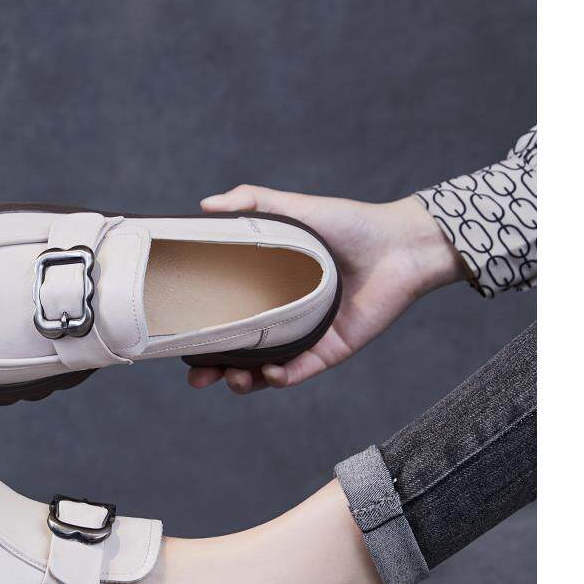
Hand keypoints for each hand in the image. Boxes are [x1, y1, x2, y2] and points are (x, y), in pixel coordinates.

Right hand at [189, 185, 463, 393]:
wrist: (401, 243)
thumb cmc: (351, 224)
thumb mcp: (294, 209)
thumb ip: (251, 203)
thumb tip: (203, 206)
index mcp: (269, 290)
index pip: (228, 319)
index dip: (203, 335)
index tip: (182, 345)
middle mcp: (284, 318)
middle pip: (240, 354)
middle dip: (216, 371)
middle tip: (198, 378)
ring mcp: (307, 338)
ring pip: (266, 371)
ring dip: (244, 380)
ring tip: (234, 378)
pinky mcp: (331, 349)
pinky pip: (300, 372)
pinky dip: (282, 378)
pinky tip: (269, 373)